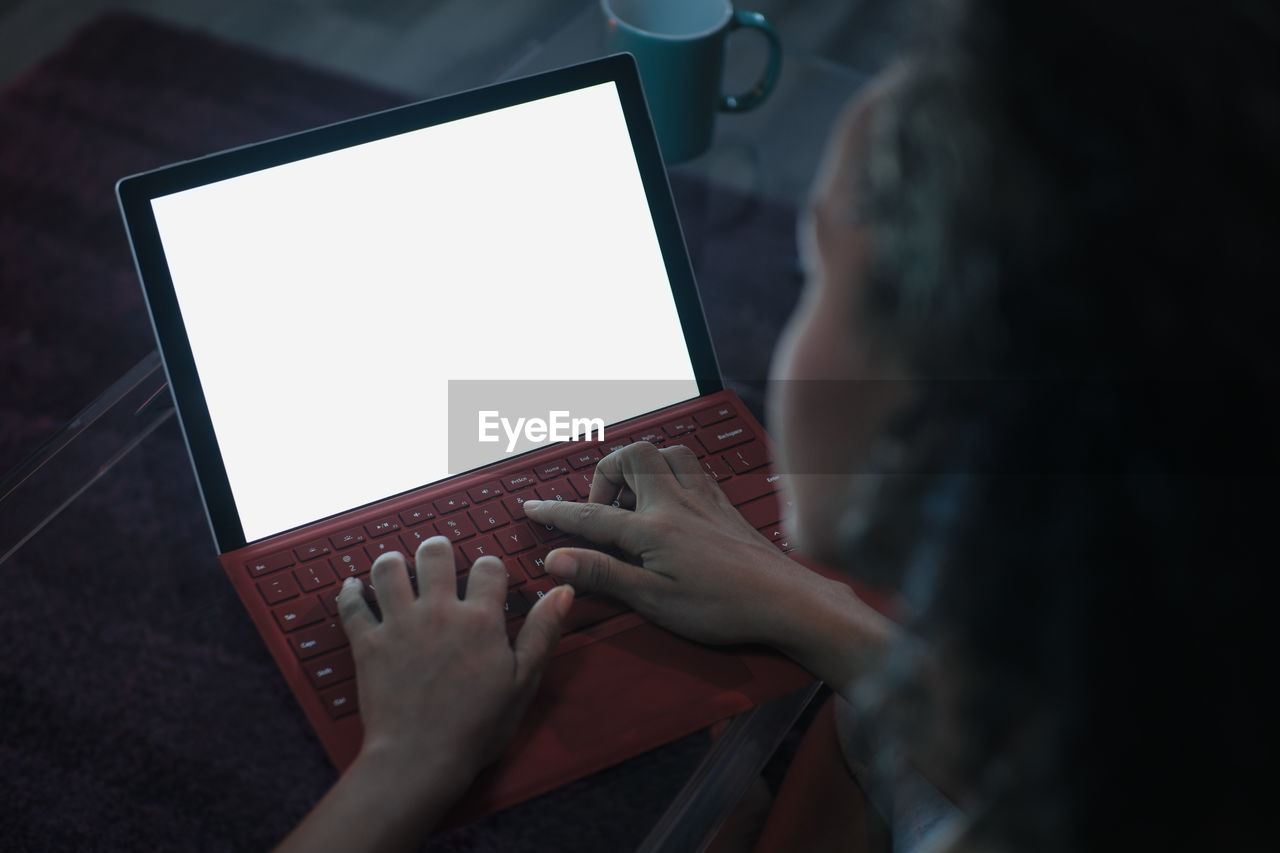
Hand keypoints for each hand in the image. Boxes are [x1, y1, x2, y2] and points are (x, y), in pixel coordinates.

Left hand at [337, 536, 572, 796]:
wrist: (420, 759)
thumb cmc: (476, 727)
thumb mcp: (523, 682)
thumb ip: (542, 632)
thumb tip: (563, 591)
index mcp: (480, 620)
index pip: (488, 567)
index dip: (490, 567)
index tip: (487, 576)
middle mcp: (439, 612)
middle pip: (434, 555)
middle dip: (437, 549)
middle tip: (437, 556)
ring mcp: (399, 625)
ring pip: (388, 570)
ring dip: (392, 562)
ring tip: (396, 565)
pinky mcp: (368, 644)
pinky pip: (352, 606)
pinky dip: (350, 593)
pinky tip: (353, 587)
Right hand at [522, 441, 845, 649]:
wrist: (785, 600)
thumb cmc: (722, 607)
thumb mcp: (654, 601)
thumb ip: (603, 575)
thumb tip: (556, 561)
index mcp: (653, 530)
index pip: (591, 516)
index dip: (556, 512)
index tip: (532, 509)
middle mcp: (676, 503)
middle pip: (631, 457)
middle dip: (606, 473)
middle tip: (601, 509)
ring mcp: (703, 499)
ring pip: (666, 452)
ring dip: (642, 465)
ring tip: (633, 500)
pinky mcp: (723, 503)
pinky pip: (693, 466)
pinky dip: (672, 471)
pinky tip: (671, 498)